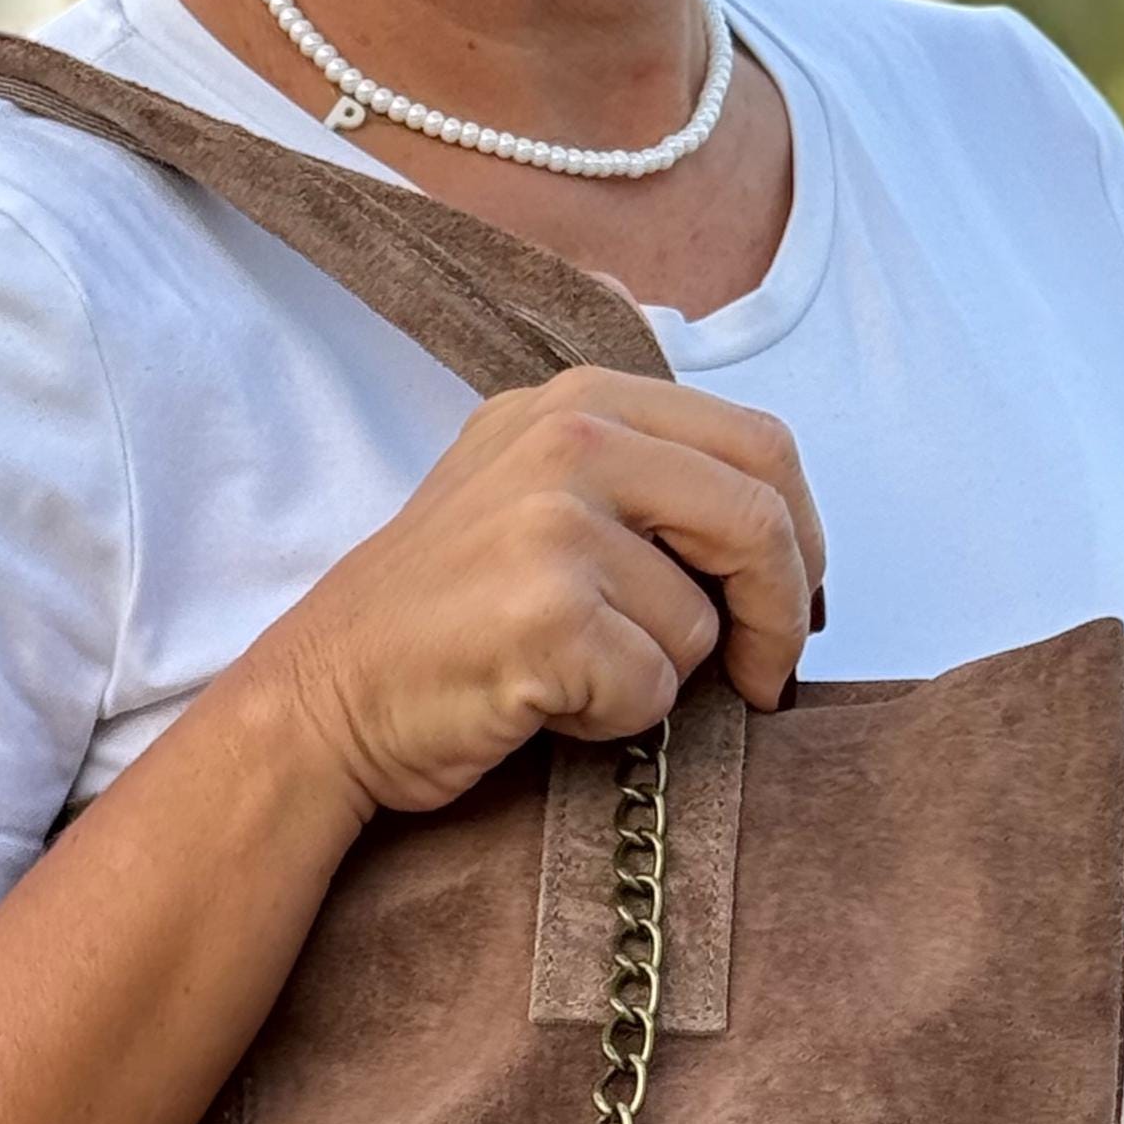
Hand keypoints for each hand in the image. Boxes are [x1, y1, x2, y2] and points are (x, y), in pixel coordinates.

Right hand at [250, 366, 824, 816]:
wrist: (323, 698)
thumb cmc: (434, 622)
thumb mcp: (524, 491)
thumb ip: (633, 477)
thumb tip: (771, 529)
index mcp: (578, 401)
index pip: (755, 443)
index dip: (800, 536)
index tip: (792, 601)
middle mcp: (570, 439)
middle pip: (757, 517)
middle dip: (781, 613)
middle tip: (765, 679)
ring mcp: (556, 522)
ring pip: (699, 624)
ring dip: (653, 679)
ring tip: (566, 677)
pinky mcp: (549, 613)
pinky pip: (651, 690)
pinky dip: (610, 723)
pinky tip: (541, 704)